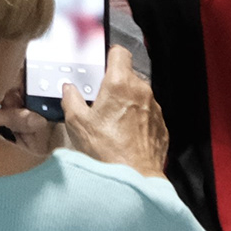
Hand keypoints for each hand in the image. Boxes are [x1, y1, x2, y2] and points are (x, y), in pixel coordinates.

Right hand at [66, 52, 166, 176]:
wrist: (134, 178)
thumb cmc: (107, 152)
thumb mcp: (77, 123)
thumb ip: (71, 100)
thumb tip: (69, 90)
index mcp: (119, 84)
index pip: (120, 53)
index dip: (110, 56)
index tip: (102, 65)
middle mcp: (141, 91)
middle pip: (128, 76)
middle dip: (115, 85)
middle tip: (101, 101)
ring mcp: (154, 108)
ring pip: (139, 95)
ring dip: (127, 103)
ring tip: (113, 123)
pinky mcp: (160, 125)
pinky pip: (147, 114)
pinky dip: (137, 120)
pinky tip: (125, 135)